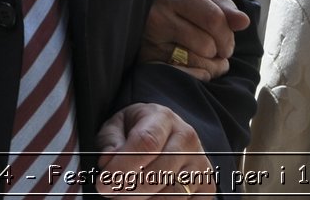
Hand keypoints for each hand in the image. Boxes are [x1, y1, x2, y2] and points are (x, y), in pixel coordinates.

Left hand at [96, 103, 214, 195]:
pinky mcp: (207, 185)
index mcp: (163, 118)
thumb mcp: (119, 125)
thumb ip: (110, 141)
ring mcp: (200, 162)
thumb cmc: (139, 130)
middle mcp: (187, 138)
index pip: (145, 144)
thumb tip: (108, 162)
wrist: (168, 134)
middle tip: (110, 193)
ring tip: (125, 197)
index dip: (121, 167)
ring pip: (171, 193)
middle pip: (157, 173)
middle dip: (127, 190)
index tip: (103, 183)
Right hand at [137, 0, 250, 80]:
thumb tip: (244, 22)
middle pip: (207, 44)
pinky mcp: (144, 62)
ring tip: (209, 61)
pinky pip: (183, 76)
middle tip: (219, 53)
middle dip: (220, 53)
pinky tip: (195, 70)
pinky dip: (196, 76)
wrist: (131, 17)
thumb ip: (222, 8)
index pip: (214, 18)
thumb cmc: (171, 8)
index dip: (228, 36)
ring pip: (196, 62)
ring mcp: (147, 40)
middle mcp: (156, 14)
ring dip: (211, 67)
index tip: (228, 44)